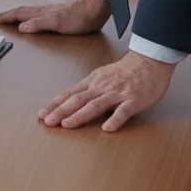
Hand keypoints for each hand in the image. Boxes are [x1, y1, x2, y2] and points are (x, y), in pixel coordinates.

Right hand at [0, 0, 110, 33]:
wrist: (96, 9)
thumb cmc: (79, 17)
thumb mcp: (57, 23)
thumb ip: (38, 24)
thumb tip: (21, 27)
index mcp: (42, 13)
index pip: (20, 14)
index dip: (7, 17)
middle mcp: (45, 11)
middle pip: (23, 12)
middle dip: (9, 15)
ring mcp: (52, 11)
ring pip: (30, 12)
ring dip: (19, 15)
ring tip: (12, 18)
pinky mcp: (60, 14)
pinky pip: (39, 15)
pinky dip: (31, 17)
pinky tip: (35, 19)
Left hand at [39, 51, 175, 131]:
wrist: (149, 61)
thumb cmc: (125, 71)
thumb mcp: (101, 76)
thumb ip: (89, 89)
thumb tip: (71, 102)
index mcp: (92, 83)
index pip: (69, 94)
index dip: (55, 104)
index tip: (42, 114)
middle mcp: (101, 88)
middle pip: (78, 100)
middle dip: (61, 111)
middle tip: (48, 122)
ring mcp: (117, 94)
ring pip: (96, 105)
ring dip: (80, 115)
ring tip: (67, 125)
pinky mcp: (134, 100)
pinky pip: (123, 111)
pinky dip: (115, 119)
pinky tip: (107, 128)